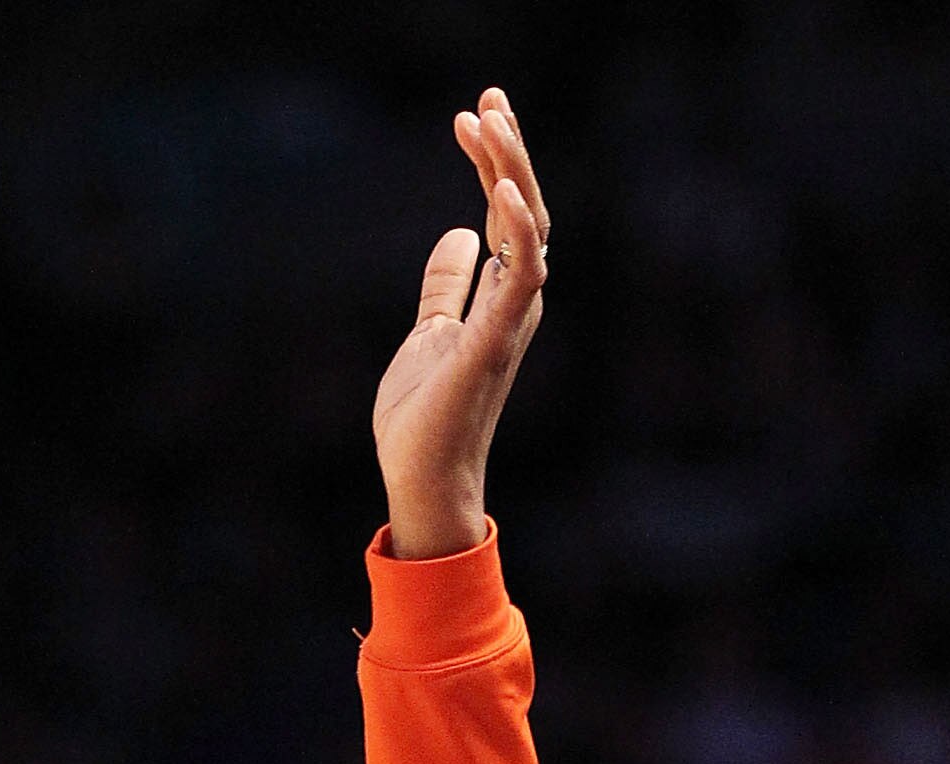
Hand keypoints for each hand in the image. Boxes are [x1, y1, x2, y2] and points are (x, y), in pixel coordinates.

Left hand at [373, 89, 549, 560]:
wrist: (420, 479)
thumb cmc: (426, 419)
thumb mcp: (427, 334)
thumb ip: (445, 287)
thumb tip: (457, 235)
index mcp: (500, 298)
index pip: (506, 213)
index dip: (493, 161)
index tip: (470, 115)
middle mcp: (515, 304)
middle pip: (524, 209)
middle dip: (508, 149)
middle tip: (488, 97)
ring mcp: (509, 322)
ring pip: (528, 229)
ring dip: (513, 171)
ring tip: (492, 120)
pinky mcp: (492, 344)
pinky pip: (520, 276)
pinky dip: (518, 228)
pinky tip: (500, 188)